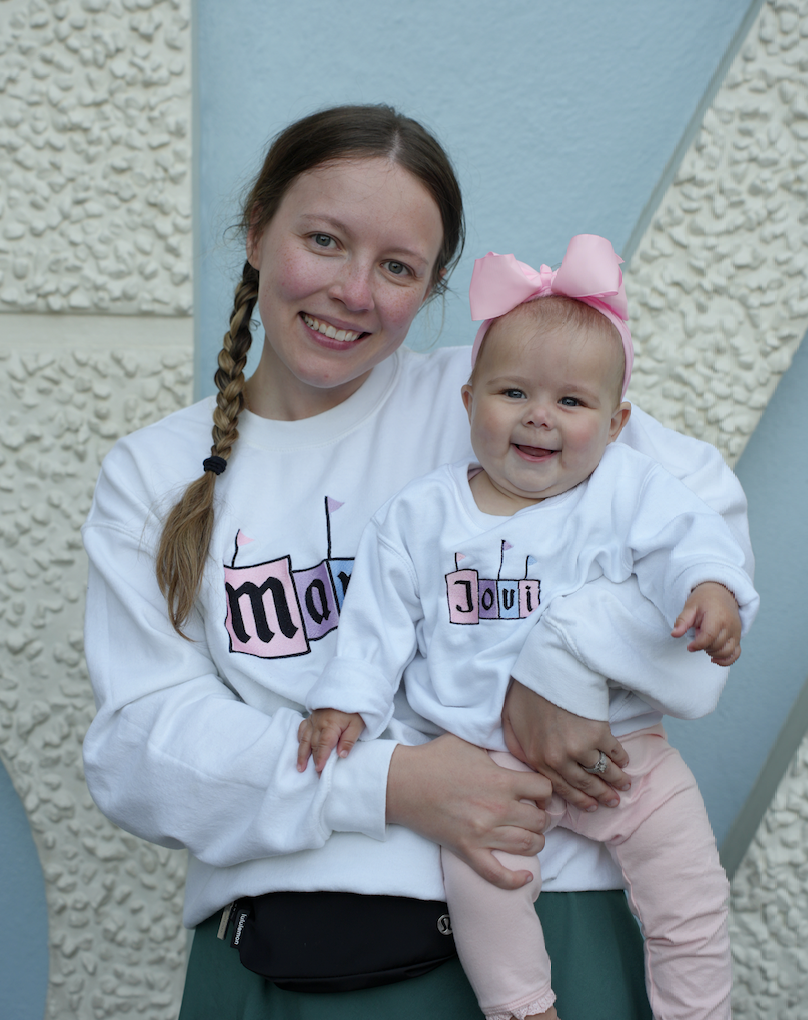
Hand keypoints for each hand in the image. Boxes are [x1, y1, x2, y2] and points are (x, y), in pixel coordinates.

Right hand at [297, 709, 364, 772]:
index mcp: (330, 725)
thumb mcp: (357, 725)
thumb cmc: (354, 709)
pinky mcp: (311, 716)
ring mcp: (313, 719)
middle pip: (314, 745)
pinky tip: (299, 745)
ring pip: (305, 738)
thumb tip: (341, 755)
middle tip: (315, 775)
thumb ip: (349, 740)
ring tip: (300, 767)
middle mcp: (318, 723)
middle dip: (314, 761)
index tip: (319, 771)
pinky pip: (302, 728)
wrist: (348, 690)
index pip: (324, 746)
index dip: (321, 759)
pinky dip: (300, 738)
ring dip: (302, 753)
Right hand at [386, 734, 549, 890]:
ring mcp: (483, 833)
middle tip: (535, 815)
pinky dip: (515, 880)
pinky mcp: (467, 850)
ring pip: (527, 846)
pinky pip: (497, 874)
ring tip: (530, 836)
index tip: (537, 792)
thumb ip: (494, 747)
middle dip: (543, 818)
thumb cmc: (434, 759)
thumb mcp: (469, 743)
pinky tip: (526, 877)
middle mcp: (497, 808)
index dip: (545, 790)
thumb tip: (509, 748)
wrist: (403, 782)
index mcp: (500, 780)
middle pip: (540, 821)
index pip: (544, 789)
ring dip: (535, 842)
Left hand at [502, 682, 629, 811]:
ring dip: (616, 781)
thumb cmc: (526, 692)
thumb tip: (527, 768)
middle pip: (585, 784)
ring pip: (602, 771)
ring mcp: (580, 747)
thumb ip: (517, 748)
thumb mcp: (510, 724)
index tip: (591, 807)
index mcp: (537, 759)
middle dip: (602, 795)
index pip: (561, 788)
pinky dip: (621, 759)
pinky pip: (614, 753)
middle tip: (614, 802)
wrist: (548, 668)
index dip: (579, 799)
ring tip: (625, 785)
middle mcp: (559, 759)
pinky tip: (624, 762)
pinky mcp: (598, 733)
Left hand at [671, 581, 741, 665]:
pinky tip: (714, 659)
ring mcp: (736, 632)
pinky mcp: (738, 636)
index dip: (697, 645)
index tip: (689, 646)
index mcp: (717, 617)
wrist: (721, 592)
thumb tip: (674, 634)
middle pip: (716, 646)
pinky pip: (735, 654)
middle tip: (697, 634)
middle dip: (703, 646)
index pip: (708, 637)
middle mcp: (730, 626)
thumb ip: (682, 621)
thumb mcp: (690, 606)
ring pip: (725, 652)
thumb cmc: (704, 599)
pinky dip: (726, 660)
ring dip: (712, 652)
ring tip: (704, 643)